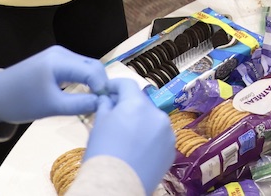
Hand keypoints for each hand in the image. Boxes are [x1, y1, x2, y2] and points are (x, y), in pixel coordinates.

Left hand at [0, 45, 106, 123]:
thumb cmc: (21, 102)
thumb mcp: (51, 107)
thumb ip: (79, 105)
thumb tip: (102, 104)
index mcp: (60, 61)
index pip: (93, 71)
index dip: (103, 87)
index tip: (107, 105)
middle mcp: (61, 53)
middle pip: (92, 65)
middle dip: (101, 83)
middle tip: (103, 104)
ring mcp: (57, 55)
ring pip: (85, 66)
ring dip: (93, 82)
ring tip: (94, 100)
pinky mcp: (53, 60)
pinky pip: (76, 68)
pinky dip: (83, 79)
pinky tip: (83, 93)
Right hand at [84, 79, 174, 194]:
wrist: (116, 186)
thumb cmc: (103, 155)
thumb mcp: (98, 126)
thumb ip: (105, 106)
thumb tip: (108, 99)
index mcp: (137, 105)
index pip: (127, 84)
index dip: (115, 85)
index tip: (107, 91)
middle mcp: (157, 114)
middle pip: (141, 103)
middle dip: (129, 106)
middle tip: (114, 117)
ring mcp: (167, 132)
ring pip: (152, 120)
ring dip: (142, 122)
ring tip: (127, 137)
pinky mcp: (171, 149)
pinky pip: (159, 137)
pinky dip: (150, 138)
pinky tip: (138, 150)